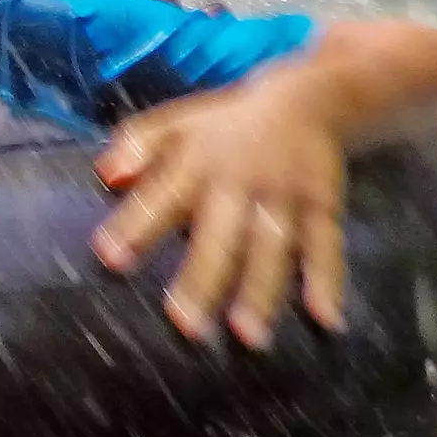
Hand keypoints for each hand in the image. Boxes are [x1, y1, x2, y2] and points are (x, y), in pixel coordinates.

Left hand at [91, 84, 346, 347]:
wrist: (305, 98)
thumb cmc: (223, 125)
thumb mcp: (174, 122)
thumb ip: (136, 145)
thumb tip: (108, 175)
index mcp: (195, 162)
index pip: (160, 197)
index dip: (135, 225)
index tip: (110, 258)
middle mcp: (239, 182)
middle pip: (220, 236)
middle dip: (203, 279)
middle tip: (185, 324)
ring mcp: (284, 196)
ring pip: (272, 248)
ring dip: (262, 293)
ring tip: (250, 338)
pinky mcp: (322, 205)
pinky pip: (326, 246)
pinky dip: (328, 282)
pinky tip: (325, 319)